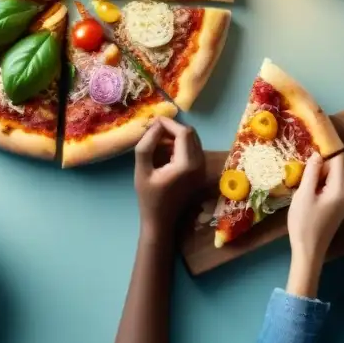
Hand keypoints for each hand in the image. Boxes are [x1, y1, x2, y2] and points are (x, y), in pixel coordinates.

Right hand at [134, 118, 204, 239]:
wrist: (161, 221)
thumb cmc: (149, 197)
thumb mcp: (141, 169)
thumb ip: (147, 144)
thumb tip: (156, 125)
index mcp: (187, 164)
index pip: (183, 133)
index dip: (169, 123)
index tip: (154, 121)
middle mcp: (200, 165)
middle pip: (191, 134)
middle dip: (173, 128)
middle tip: (155, 130)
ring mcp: (202, 169)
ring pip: (193, 140)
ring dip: (177, 136)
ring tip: (158, 141)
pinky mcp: (201, 172)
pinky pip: (194, 149)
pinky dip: (181, 145)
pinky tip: (166, 152)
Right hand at [286, 153, 343, 295]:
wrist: (309, 250)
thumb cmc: (304, 223)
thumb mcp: (304, 194)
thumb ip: (311, 172)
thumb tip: (317, 154)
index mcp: (341, 188)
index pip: (339, 158)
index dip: (328, 146)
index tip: (315, 135)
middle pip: (340, 164)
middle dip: (325, 155)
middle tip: (307, 148)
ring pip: (338, 172)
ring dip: (324, 166)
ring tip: (306, 161)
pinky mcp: (341, 203)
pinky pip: (336, 181)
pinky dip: (325, 176)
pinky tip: (311, 177)